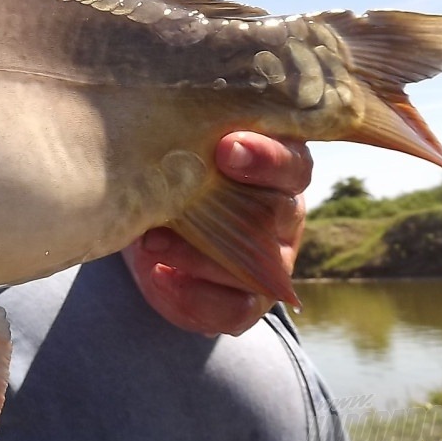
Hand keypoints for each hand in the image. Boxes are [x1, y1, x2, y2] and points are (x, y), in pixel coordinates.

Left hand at [122, 132, 309, 335]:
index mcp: (275, 168)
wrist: (150, 231)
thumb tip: (158, 132)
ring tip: (151, 241)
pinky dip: (192, 295)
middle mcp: (283, 214)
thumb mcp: (177, 153)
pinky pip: (234, 308)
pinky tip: (160, 276)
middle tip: (182, 198)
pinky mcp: (248, 302)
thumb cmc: (169, 174)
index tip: (225, 147)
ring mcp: (272, 263)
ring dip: (198, 254)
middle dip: (233, 205)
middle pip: (284, 209)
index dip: (265, 156)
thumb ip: (184, 143)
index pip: (291, 161)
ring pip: (257, 264)